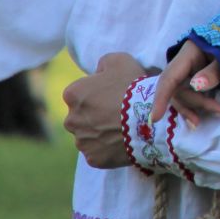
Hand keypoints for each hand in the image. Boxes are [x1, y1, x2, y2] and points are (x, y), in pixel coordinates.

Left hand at [61, 53, 149, 169]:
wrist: (148, 119)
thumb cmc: (132, 87)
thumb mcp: (119, 60)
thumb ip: (103, 63)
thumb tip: (98, 71)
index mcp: (72, 95)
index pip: (79, 93)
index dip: (97, 92)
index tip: (113, 94)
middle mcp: (70, 120)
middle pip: (81, 116)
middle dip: (95, 114)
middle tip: (118, 111)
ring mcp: (81, 142)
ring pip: (88, 135)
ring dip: (100, 131)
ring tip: (122, 127)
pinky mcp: (93, 158)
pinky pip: (98, 151)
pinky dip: (107, 147)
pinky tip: (122, 140)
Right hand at [150, 41, 219, 127]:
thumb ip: (213, 70)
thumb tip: (197, 85)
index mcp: (185, 56)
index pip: (168, 79)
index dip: (161, 99)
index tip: (155, 118)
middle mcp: (179, 67)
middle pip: (177, 90)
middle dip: (194, 103)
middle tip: (218, 110)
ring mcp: (183, 75)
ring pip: (180, 96)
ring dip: (193, 108)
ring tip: (208, 117)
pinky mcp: (189, 82)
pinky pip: (186, 96)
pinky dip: (193, 106)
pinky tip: (198, 117)